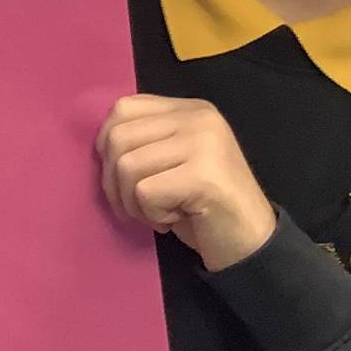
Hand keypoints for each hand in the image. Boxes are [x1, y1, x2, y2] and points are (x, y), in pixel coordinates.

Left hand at [95, 95, 276, 272]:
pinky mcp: (203, 175)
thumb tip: (100, 145)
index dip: (106, 143)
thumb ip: (145, 141)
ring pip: (127, 166)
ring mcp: (203, 143)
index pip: (125, 107)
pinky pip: (144, 192)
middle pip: (118, 137)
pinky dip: (150, 215)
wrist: (251, 242)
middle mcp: (198, 118)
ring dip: (132, 202)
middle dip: (114, 181)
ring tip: (158, 213)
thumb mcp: (172, 161)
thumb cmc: (203, 206)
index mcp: (189, 110)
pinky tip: (173, 219)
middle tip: (134, 206)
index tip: (119, 174)